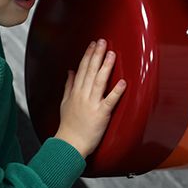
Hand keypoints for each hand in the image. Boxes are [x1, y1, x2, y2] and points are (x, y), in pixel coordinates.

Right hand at [55, 39, 126, 157]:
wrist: (69, 145)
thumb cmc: (68, 126)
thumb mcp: (65, 102)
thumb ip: (68, 85)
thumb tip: (70, 71)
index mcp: (75, 92)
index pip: (82, 69)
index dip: (88, 55)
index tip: (93, 44)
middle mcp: (83, 95)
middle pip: (90, 71)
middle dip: (97, 55)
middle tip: (103, 42)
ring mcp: (92, 104)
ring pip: (99, 82)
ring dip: (106, 67)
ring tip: (112, 54)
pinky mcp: (101, 114)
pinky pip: (110, 101)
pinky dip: (116, 92)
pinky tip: (122, 82)